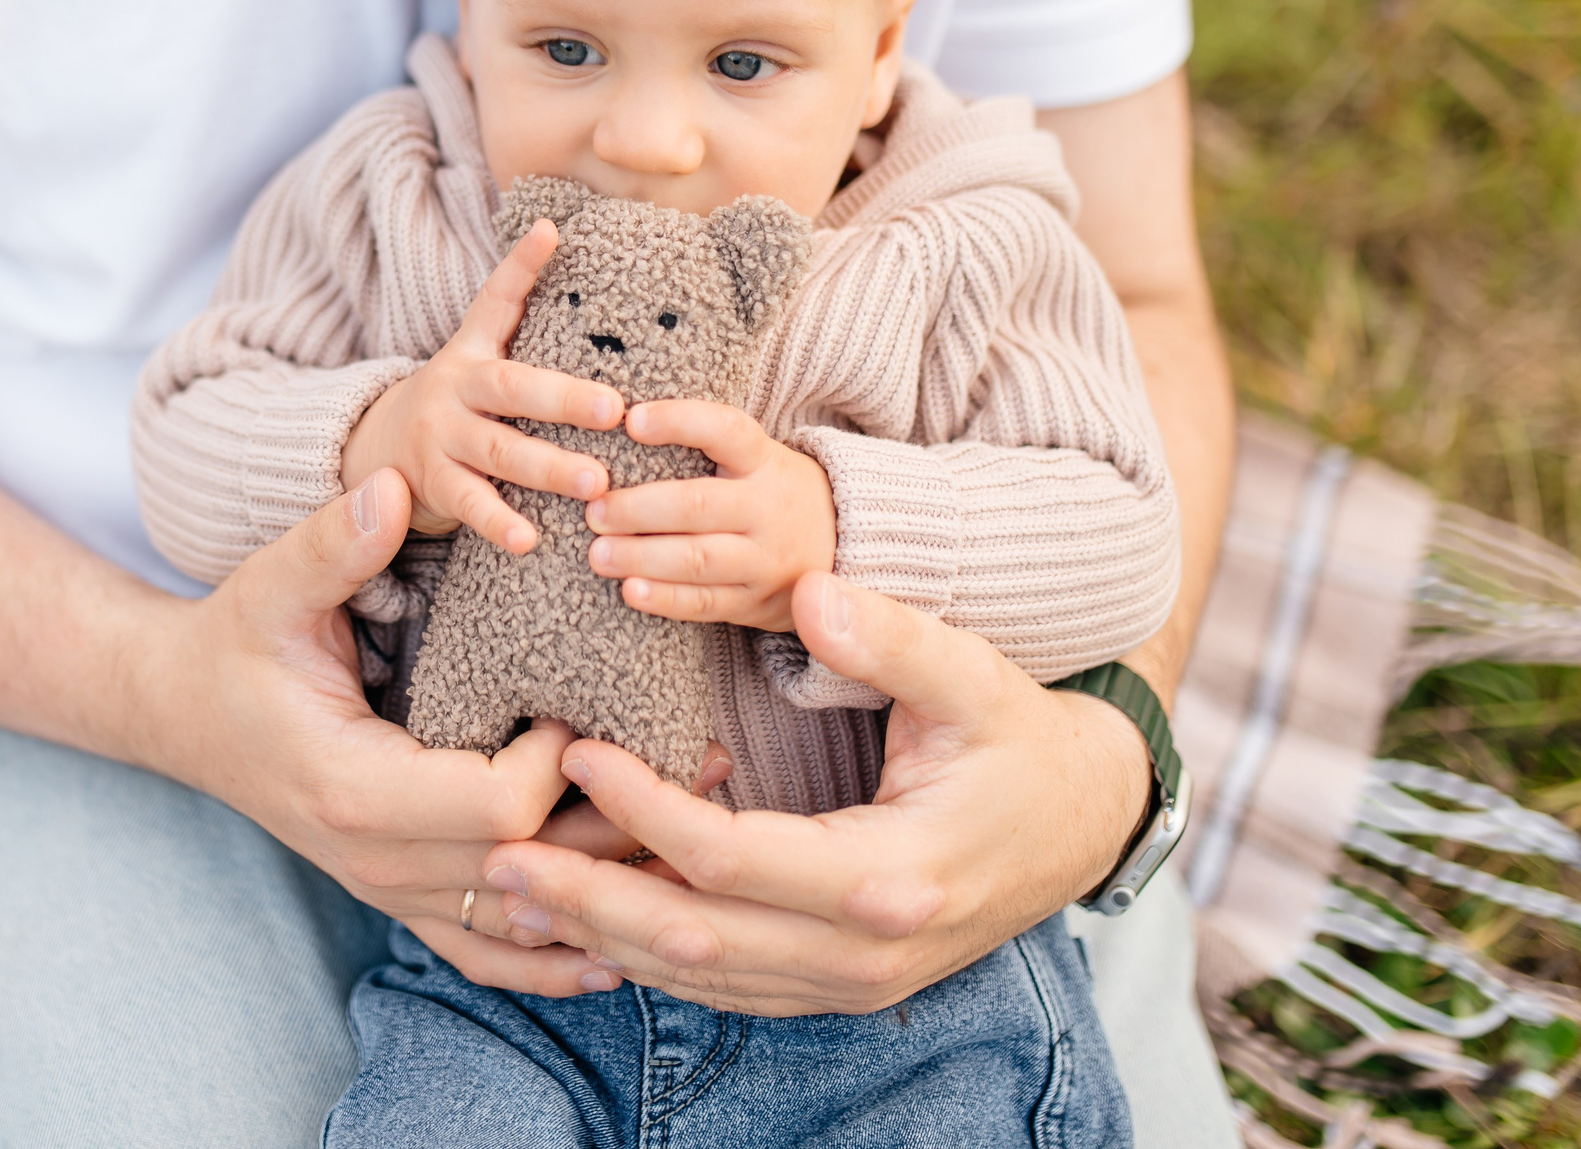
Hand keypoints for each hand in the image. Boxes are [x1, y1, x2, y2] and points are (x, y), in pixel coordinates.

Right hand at [156, 466, 644, 994]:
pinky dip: (550, 960)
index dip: (562, 761)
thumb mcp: (273, 587)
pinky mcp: (396, 894)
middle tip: (700, 771)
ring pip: (519, 921)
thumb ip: (336, 543)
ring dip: (606, 894)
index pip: (496, 804)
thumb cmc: (235, 645)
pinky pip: (482, 952)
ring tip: (694, 854)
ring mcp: (386, 889)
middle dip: (617, 824)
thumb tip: (391, 487)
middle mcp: (374, 859)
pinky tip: (615, 954)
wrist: (182, 712)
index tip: (589, 706)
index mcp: (353, 789)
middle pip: (528, 870)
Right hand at [339, 219, 623, 551]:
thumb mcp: (478, 353)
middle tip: (617, 410)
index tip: (551, 232)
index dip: (520, 265)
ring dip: (549, 468)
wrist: (376, 452)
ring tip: (597, 482)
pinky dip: (499, 522)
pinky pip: (469, 505)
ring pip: (499, 451)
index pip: (496, 300)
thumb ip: (516, 307)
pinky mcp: (432, 485)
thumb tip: (555, 227)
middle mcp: (454, 388)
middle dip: (565, 399)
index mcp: (473, 351)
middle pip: (512, 389)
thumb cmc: (458, 402)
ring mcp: (440, 438)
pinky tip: (531, 539)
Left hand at [475, 573, 1149, 1014]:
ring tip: (514, 888)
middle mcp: (864, 955)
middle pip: (695, 941)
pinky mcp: (838, 988)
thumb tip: (813, 591)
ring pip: (700, 979)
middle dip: (588, 900)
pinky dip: (650, 958)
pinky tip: (588, 921)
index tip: (578, 754)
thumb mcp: (974, 677)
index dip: (644, 811)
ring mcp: (850, 986)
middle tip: (497, 852)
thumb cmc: (1020, 740)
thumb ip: (893, 638)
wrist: (1083, 824)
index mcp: (890, 878)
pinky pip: (726, 987)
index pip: (730, 857)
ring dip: (602, 936)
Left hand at [583, 401, 835, 633]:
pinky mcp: (755, 602)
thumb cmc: (770, 490)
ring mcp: (764, 560)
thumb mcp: (757, 458)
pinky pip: (705, 604)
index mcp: (765, 461)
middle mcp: (768, 508)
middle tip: (595, 510)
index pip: (725, 431)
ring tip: (598, 554)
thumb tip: (624, 421)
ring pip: (698, 559)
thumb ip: (706, 445)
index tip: (633, 420)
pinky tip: (630, 591)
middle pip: (699, 505)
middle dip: (640, 509)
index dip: (680, 422)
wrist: (842, 546)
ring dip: (642, 557)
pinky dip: (665, 599)